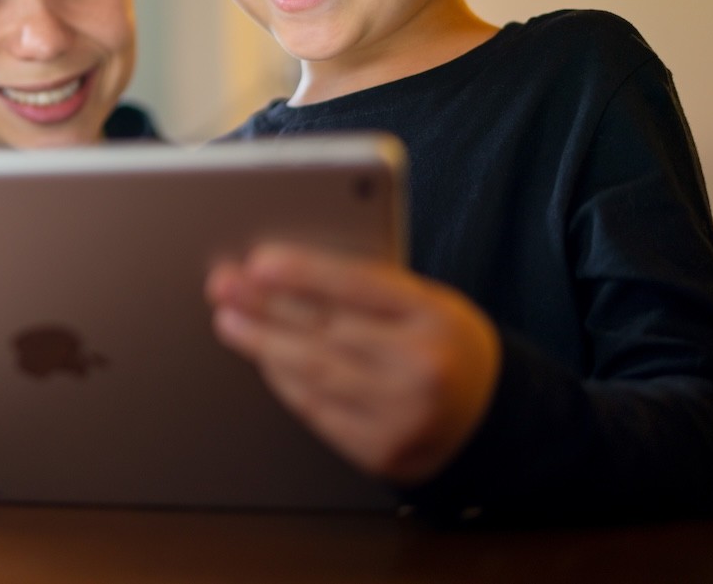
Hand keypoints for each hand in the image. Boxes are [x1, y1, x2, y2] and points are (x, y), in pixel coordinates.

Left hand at [206, 242, 501, 484]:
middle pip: (325, 329)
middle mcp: (421, 367)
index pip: (358, 286)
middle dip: (264, 305)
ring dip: (262, 343)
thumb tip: (288, 270)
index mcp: (435, 316)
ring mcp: (401, 415)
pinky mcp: (380, 451)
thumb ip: (369, 286)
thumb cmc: (442, 342)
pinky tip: (262, 358)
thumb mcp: (426, 301)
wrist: (489, 416)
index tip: (258, 260)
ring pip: (313, 371)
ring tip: (229, 319)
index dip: (304, 273)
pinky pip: (316, 409)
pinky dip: (283, 380)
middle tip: (223, 284)